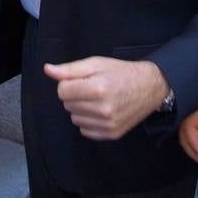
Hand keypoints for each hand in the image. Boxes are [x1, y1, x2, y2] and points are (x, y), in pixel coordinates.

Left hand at [44, 57, 167, 140]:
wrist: (150, 87)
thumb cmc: (121, 73)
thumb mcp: (96, 64)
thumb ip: (70, 69)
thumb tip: (47, 70)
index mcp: (99, 88)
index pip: (62, 91)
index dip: (68, 83)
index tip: (81, 80)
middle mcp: (104, 109)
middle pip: (67, 105)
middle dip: (75, 95)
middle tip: (92, 88)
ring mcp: (108, 124)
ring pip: (74, 118)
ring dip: (81, 108)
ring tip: (97, 99)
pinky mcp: (112, 134)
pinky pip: (85, 130)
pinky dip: (89, 121)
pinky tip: (101, 111)